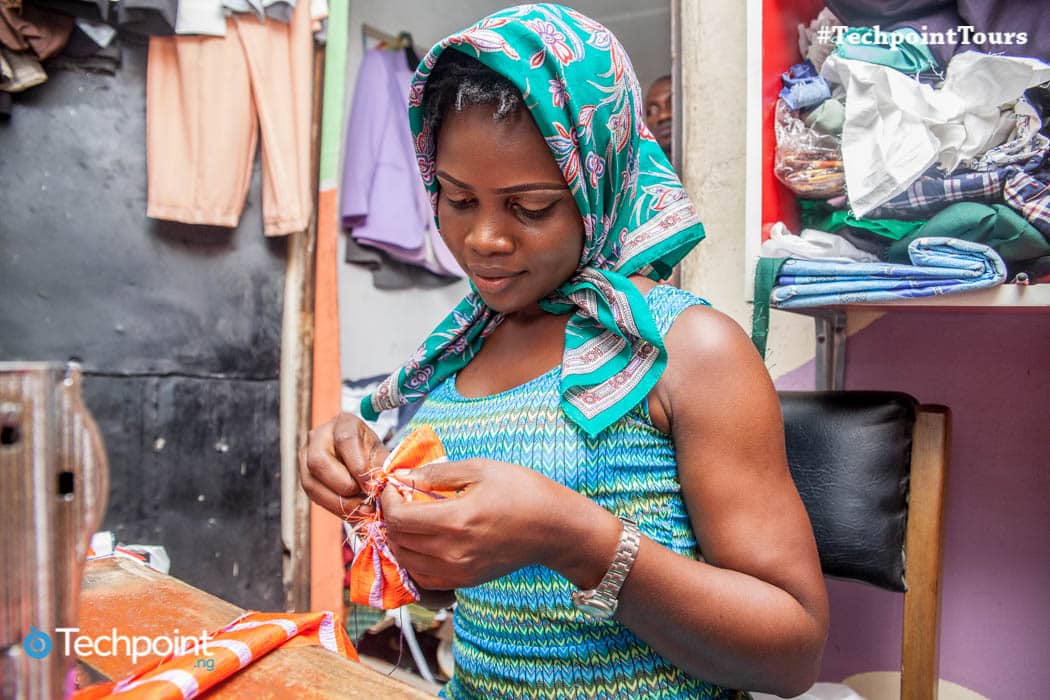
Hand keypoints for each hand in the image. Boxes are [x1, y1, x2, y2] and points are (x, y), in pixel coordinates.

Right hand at [299, 412, 389, 521]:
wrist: (362, 461)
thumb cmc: (372, 455)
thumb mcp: (381, 456)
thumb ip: (380, 469)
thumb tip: (380, 486)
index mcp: (344, 423)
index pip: (345, 440)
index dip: (358, 465)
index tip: (371, 485)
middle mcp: (319, 436)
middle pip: (319, 461)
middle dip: (344, 486)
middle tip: (365, 498)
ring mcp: (306, 456)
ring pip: (311, 482)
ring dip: (339, 501)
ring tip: (362, 508)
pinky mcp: (305, 476)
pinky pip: (313, 496)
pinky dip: (334, 507)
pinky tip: (352, 511)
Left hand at [379, 458, 584, 589]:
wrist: (555, 528)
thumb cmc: (524, 492)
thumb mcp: (480, 469)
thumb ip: (437, 473)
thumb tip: (404, 477)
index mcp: (455, 521)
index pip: (399, 518)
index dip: (388, 500)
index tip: (393, 486)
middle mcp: (452, 552)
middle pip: (398, 540)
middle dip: (391, 517)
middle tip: (400, 499)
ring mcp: (458, 571)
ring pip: (406, 561)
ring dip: (399, 539)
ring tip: (410, 518)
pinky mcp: (465, 581)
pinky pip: (424, 577)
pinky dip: (414, 560)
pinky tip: (422, 541)